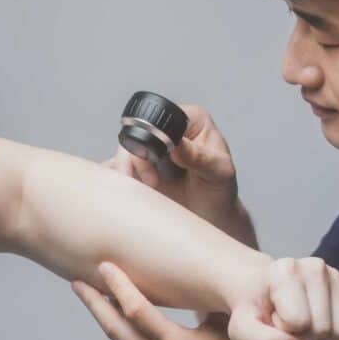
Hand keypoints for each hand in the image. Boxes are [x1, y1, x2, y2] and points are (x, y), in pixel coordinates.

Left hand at [72, 265, 274, 339]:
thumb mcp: (227, 328)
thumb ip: (204, 306)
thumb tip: (190, 281)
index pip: (137, 310)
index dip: (118, 286)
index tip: (104, 267)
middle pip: (116, 329)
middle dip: (94, 304)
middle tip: (77, 283)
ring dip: (115, 322)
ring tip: (105, 301)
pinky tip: (145, 332)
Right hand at [104, 104, 241, 226]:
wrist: (211, 219)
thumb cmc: (220, 192)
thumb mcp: (218, 173)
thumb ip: (200, 157)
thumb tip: (177, 145)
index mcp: (192, 120)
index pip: (163, 120)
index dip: (155, 139)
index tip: (158, 162)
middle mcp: (169, 129)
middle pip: (137, 134)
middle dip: (136, 160)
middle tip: (151, 184)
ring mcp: (151, 147)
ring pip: (124, 152)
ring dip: (128, 172)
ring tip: (145, 192)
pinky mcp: (139, 166)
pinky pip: (118, 168)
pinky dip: (120, 182)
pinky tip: (132, 195)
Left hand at [238, 256, 338, 339]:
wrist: (260, 288)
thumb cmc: (251, 309)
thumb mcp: (243, 330)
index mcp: (285, 271)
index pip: (299, 324)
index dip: (284, 331)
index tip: (272, 318)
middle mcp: (315, 266)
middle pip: (323, 329)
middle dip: (303, 335)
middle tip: (285, 320)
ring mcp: (335, 273)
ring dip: (319, 334)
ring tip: (299, 318)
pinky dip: (336, 329)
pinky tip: (316, 317)